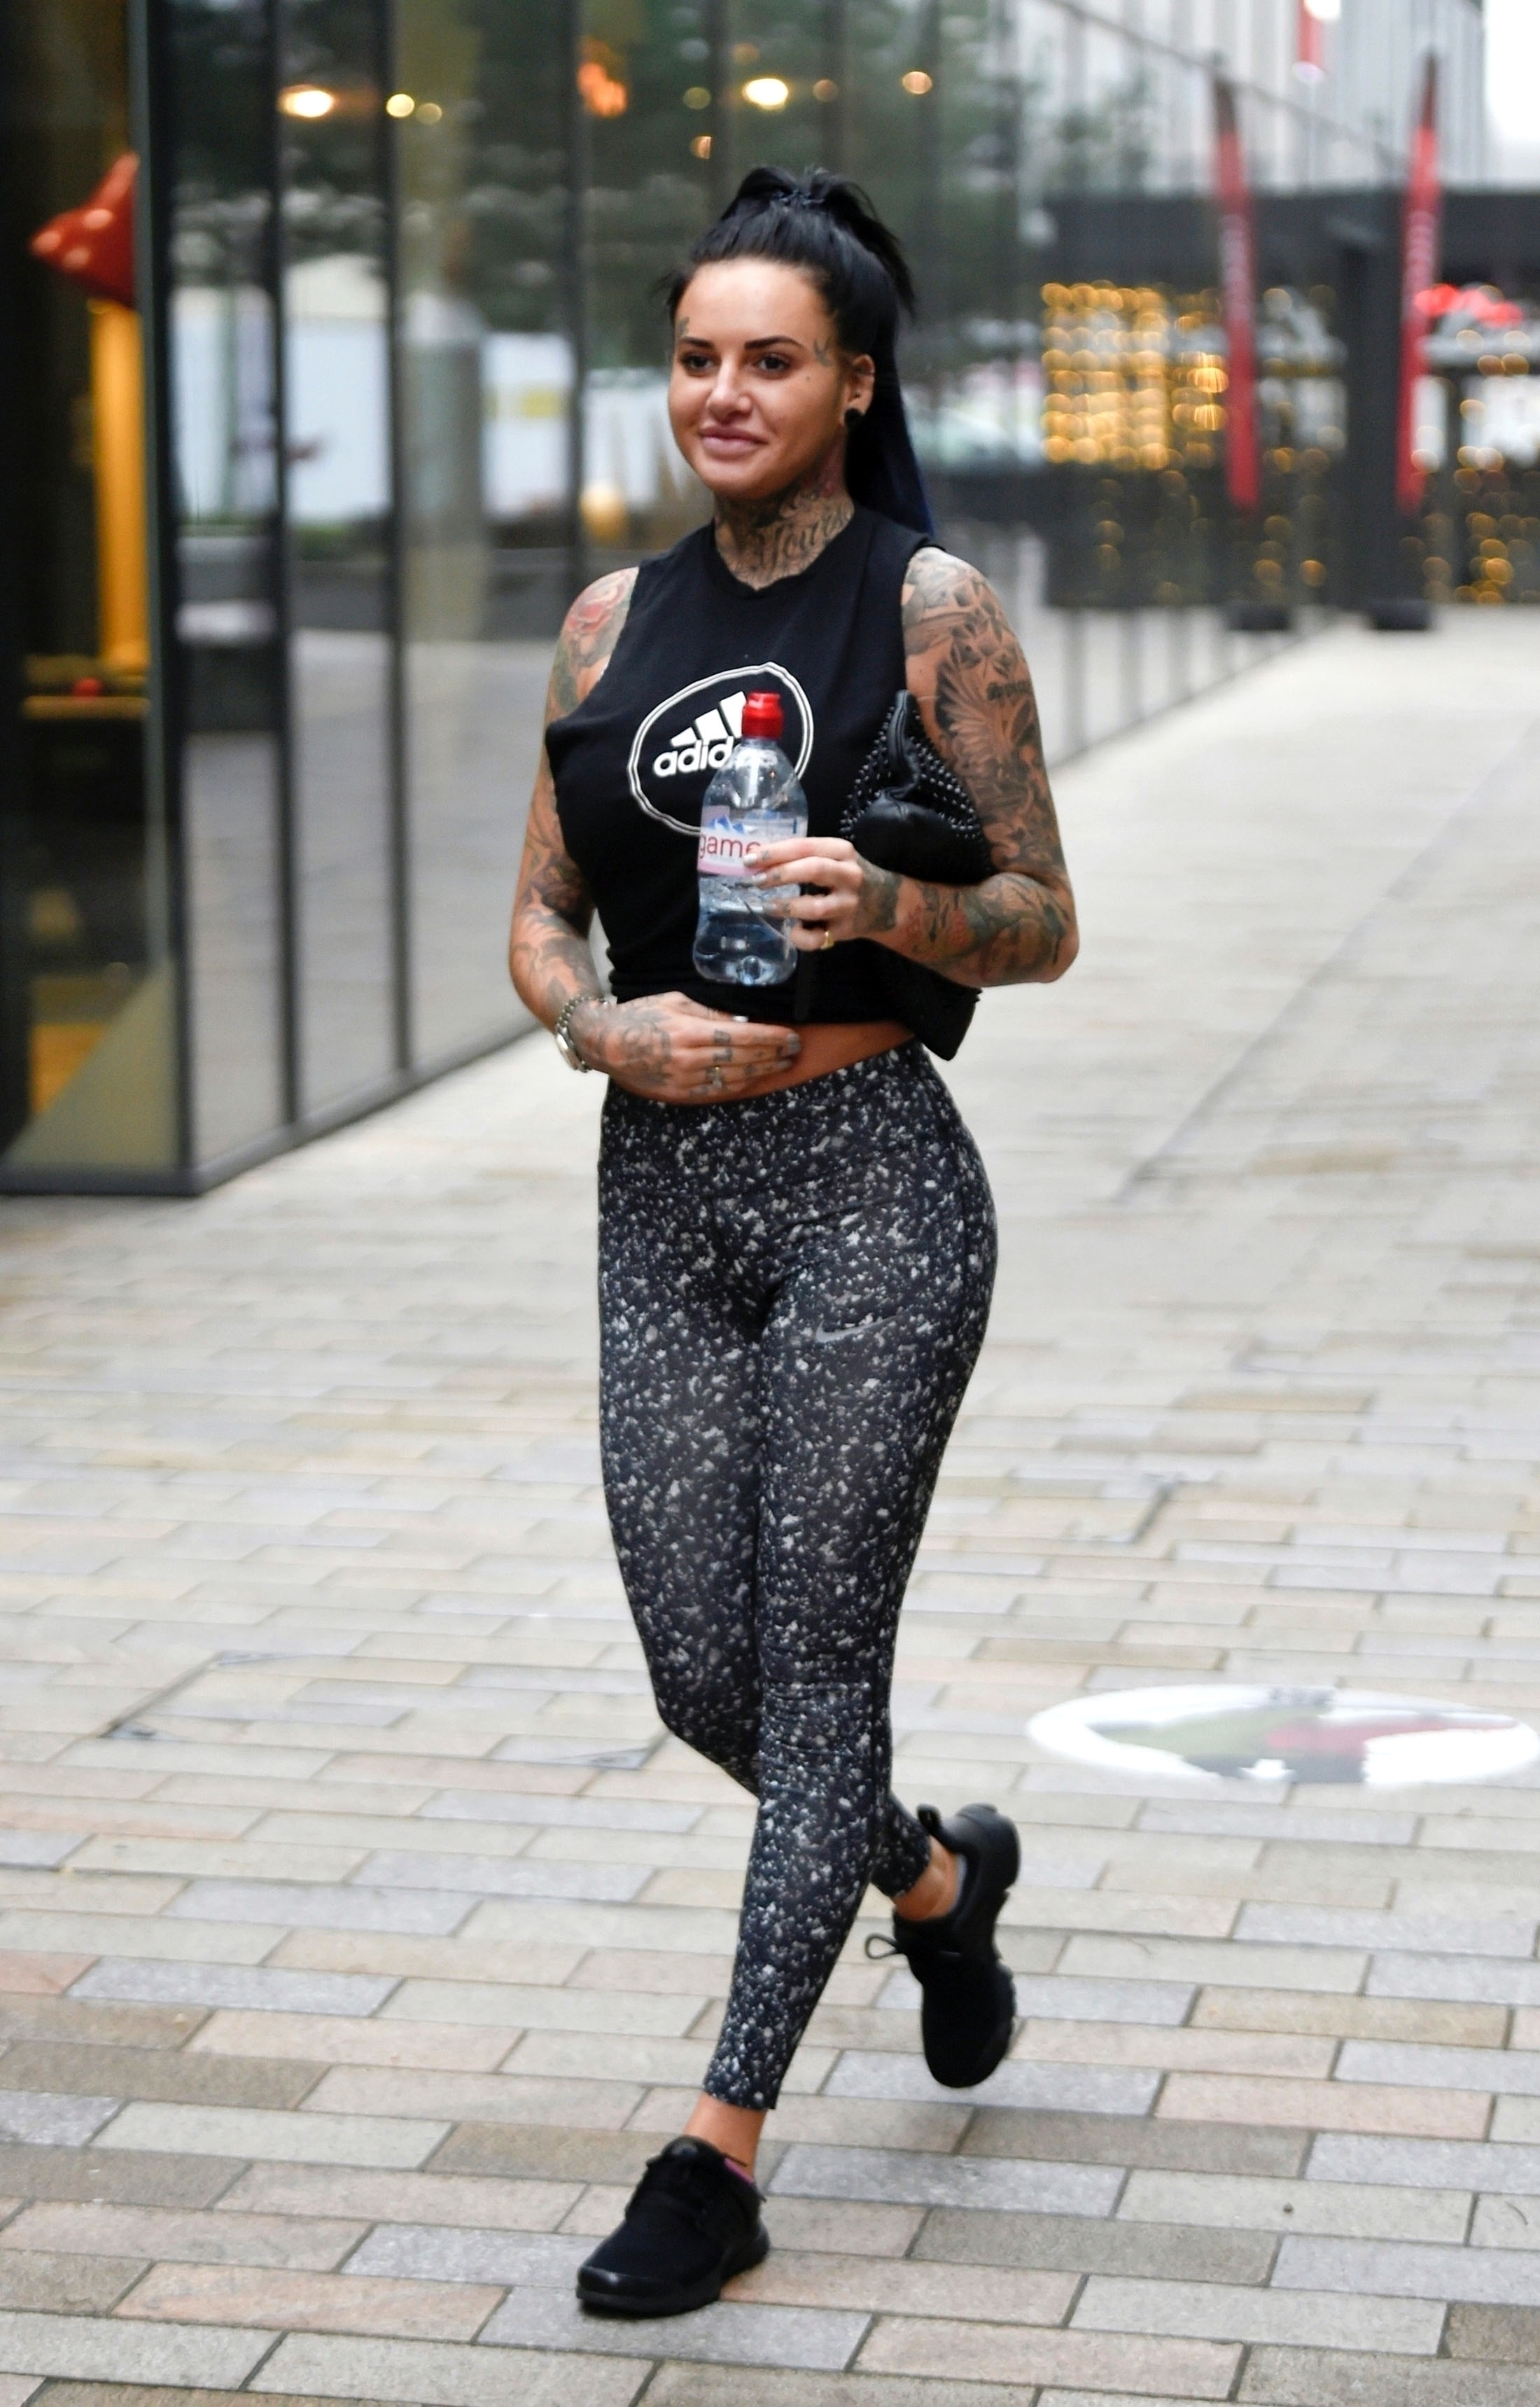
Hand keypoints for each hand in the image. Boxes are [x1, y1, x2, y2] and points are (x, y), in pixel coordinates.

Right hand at [571, 992, 799, 1103]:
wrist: (606, 1044)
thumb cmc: (640, 1016)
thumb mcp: (675, 1002)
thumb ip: (710, 1012)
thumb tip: (742, 1020)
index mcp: (690, 1031)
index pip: (742, 1036)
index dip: (771, 1038)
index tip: (792, 1036)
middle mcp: (690, 1058)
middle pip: (744, 1059)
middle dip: (774, 1055)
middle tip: (796, 1050)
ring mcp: (685, 1079)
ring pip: (734, 1078)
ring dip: (763, 1072)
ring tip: (782, 1064)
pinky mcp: (679, 1094)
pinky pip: (717, 1092)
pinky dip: (739, 1086)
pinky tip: (755, 1079)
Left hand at [748, 836, 899, 952]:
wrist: (886, 903)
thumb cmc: (846, 877)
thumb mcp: (833, 858)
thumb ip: (802, 857)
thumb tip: (757, 860)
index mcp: (842, 852)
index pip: (805, 847)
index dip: (775, 852)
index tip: (750, 858)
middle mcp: (849, 876)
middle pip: (813, 870)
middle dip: (780, 874)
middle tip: (756, 880)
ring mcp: (848, 905)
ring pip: (815, 907)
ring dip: (787, 906)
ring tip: (766, 905)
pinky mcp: (845, 930)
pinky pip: (818, 937)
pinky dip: (801, 936)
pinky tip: (791, 930)